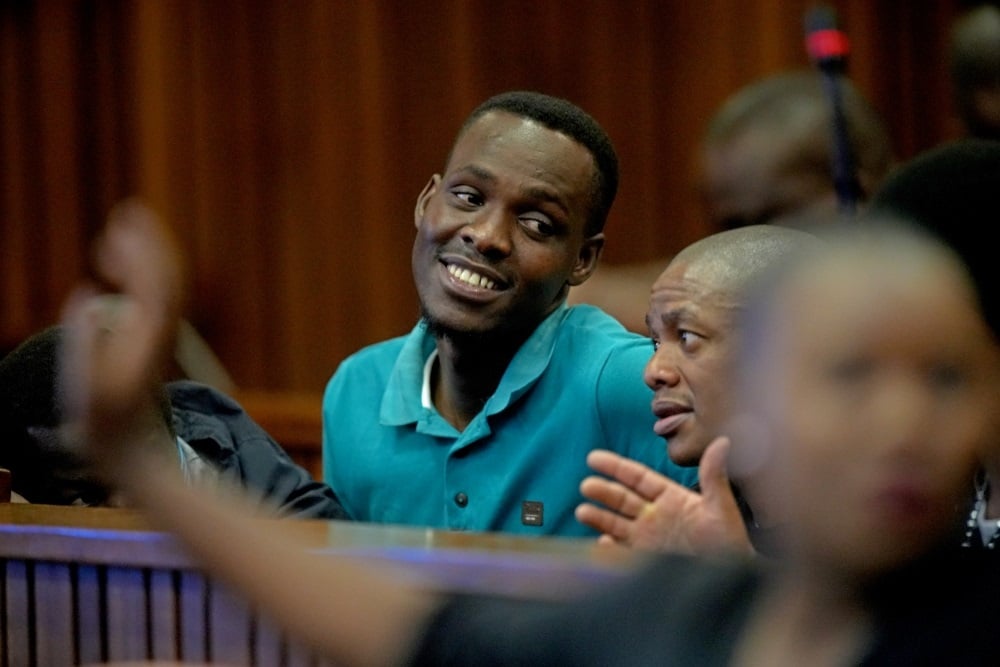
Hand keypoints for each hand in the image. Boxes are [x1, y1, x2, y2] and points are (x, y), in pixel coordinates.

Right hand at [59, 200, 184, 475]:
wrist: (136, 450)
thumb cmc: (106, 424)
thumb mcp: (90, 388)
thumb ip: (85, 341)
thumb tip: (85, 293)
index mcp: (148, 338)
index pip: (153, 285)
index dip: (142, 253)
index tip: (125, 226)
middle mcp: (161, 333)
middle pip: (165, 279)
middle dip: (149, 244)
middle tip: (129, 212)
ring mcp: (160, 336)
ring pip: (162, 287)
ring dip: (144, 256)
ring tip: (117, 234)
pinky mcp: (153, 341)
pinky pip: (152, 297)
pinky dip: (139, 275)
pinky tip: (117, 266)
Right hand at [575, 437, 753, 555]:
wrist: (734, 578)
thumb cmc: (729, 541)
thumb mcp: (720, 507)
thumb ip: (714, 476)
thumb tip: (723, 442)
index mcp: (670, 498)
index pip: (637, 478)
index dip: (616, 467)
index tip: (593, 458)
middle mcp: (655, 516)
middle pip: (622, 500)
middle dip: (603, 492)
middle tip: (586, 486)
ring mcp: (649, 539)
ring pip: (617, 524)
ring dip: (600, 518)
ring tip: (582, 512)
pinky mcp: (647, 561)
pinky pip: (622, 553)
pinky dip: (610, 550)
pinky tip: (601, 544)